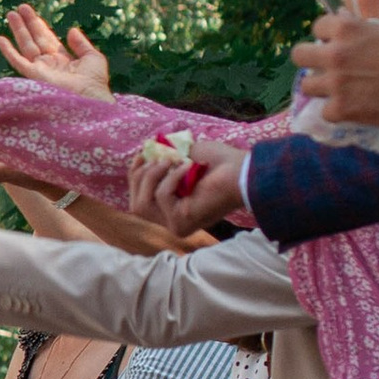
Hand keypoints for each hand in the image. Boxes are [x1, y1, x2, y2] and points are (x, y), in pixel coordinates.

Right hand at [0, 6, 113, 98]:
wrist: (90, 97)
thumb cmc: (95, 81)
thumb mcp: (92, 57)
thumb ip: (81, 44)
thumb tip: (71, 30)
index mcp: (62, 60)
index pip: (47, 39)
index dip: (39, 25)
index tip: (31, 13)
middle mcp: (48, 64)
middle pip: (34, 39)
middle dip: (27, 24)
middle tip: (19, 8)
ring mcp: (39, 69)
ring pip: (25, 46)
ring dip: (18, 30)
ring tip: (10, 14)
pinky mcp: (33, 75)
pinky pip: (17, 61)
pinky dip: (7, 50)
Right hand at [129, 139, 246, 233]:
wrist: (244, 171)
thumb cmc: (221, 163)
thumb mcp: (185, 155)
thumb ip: (164, 157)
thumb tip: (145, 153)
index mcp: (172, 208)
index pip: (138, 200)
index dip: (134, 177)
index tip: (141, 155)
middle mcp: (172, 220)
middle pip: (135, 205)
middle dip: (140, 177)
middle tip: (160, 159)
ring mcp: (175, 224)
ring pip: (142, 204)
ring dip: (152, 176)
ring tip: (171, 161)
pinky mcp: (180, 223)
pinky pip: (161, 196)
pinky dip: (172, 177)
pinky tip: (188, 169)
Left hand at [291, 11, 378, 128]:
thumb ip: (359, 27)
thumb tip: (341, 14)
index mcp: (346, 29)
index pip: (318, 27)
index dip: (327, 36)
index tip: (336, 42)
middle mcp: (334, 54)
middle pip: (299, 55)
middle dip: (311, 60)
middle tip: (326, 67)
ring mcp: (334, 83)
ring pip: (306, 85)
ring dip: (321, 88)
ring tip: (339, 90)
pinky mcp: (340, 108)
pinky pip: (325, 111)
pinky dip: (337, 112)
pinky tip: (352, 109)